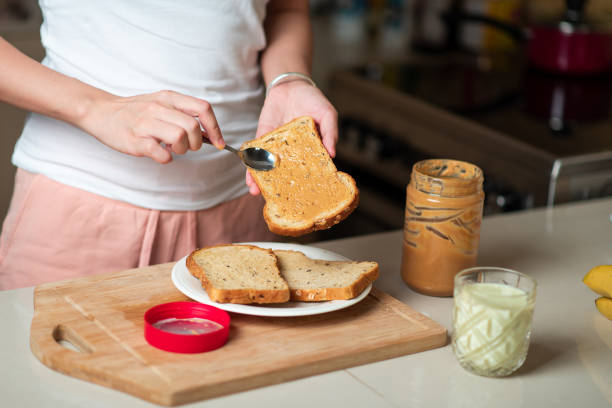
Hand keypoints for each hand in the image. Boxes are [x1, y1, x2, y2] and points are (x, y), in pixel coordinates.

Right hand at [81, 90, 223, 163]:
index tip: (218, 142)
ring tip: (172, 148)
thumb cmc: (136, 111)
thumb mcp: (161, 103)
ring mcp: (146, 124)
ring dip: (182, 150)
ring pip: (179, 138)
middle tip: (186, 146)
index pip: (203, 108)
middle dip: (196, 143)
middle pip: (193, 127)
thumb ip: (184, 114)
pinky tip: (161, 154)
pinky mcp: (135, 140)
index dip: (215, 128)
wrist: (101, 112)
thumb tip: (209, 134)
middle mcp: (158, 108)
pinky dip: (166, 158)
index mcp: (169, 98)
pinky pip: (160, 153)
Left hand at [246, 80, 337, 194]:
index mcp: (309, 150)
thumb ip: (331, 133)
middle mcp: (292, 152)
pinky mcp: (262, 138)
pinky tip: (248, 175)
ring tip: (256, 192)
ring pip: (268, 166)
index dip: (304, 184)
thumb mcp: (328, 114)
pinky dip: (250, 164)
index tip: (301, 198)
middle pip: (285, 173)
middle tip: (274, 200)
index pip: (307, 170)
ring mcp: (276, 146)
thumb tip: (333, 155)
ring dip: (261, 179)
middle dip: (279, 187)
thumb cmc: (313, 100)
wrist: (291, 85)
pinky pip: (255, 153)